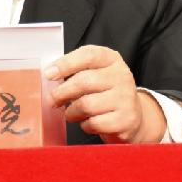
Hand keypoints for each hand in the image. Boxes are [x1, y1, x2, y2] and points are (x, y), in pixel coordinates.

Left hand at [44, 45, 165, 143]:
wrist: (133, 117)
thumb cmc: (105, 93)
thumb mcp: (95, 74)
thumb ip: (75, 71)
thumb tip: (49, 75)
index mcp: (112, 59)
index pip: (88, 55)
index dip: (66, 64)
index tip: (48, 74)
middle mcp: (122, 76)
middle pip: (84, 82)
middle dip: (62, 92)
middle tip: (52, 100)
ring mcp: (126, 98)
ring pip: (86, 105)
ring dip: (72, 112)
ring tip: (70, 113)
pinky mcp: (126, 120)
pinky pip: (95, 123)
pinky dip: (85, 125)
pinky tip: (87, 122)